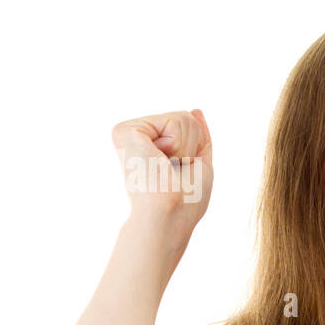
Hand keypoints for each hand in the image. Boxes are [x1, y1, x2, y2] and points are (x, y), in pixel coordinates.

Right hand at [112, 109, 213, 241]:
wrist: (169, 213)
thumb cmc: (186, 200)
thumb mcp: (199, 163)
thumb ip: (197, 137)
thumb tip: (195, 111)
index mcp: (151, 145)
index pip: (187, 126)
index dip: (196, 150)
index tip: (179, 171)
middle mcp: (137, 137)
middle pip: (186, 118)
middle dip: (192, 146)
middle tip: (173, 170)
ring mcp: (129, 133)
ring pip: (183, 117)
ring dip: (186, 148)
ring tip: (166, 167)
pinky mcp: (125, 130)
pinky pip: (174, 120)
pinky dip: (179, 144)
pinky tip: (159, 160)